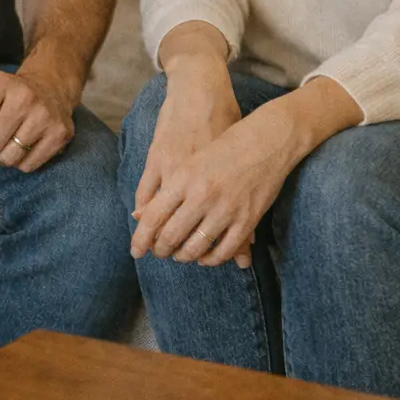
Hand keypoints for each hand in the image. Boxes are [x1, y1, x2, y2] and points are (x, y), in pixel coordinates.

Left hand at [0, 65, 74, 171]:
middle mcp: (23, 96)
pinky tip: (23, 147)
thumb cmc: (6, 98)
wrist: (50, 87)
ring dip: (1, 159)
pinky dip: (20, 163)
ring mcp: (44, 115)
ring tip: (5, 146)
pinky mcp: (60, 133)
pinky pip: (28, 166)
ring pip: (8, 159)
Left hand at [130, 100, 297, 268]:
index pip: (153, 217)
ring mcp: (226, 209)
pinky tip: (205, 257)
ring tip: (180, 255)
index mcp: (183, 178)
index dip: (141, 239)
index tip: (136, 252)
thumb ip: (158, 188)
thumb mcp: (185, 163)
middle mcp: (202, 195)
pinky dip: (212, 259)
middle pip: (171, 236)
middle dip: (161, 251)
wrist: (264, 140)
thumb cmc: (219, 147)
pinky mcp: (247, 220)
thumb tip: (137, 215)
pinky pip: (224, 251)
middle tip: (160, 253)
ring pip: (196, 248)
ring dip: (184, 257)